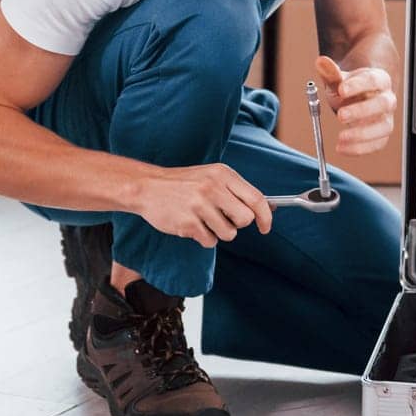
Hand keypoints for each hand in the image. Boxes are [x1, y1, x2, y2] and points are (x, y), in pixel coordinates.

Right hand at [135, 162, 272, 247]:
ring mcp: (200, 205)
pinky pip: (209, 241)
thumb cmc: (183, 183)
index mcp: (222, 174)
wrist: (147, 187)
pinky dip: (203, 238)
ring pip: (229, 234)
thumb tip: (268, 207)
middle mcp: (213, 187)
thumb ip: (236, 191)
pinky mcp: (188, 223)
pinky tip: (192, 224)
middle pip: (245, 219)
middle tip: (223, 218)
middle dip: (237, 224)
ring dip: (219, 232)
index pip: (256, 198)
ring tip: (204, 220)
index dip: (265, 216)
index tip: (265, 227)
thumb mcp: (211, 177)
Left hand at [315, 55, 395, 155]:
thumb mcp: (338, 79)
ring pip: (384, 127)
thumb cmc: (349, 89)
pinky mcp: (382, 135)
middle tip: (340, 116)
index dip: (358, 85)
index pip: (374, 80)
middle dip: (362, 111)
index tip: (341, 89)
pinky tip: (342, 148)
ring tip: (341, 137)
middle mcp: (387, 99)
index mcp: (379, 80)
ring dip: (362, 134)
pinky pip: (377, 144)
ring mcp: (387, 118)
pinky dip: (360, 148)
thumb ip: (331, 72)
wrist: (357, 99)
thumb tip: (321, 61)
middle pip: (382, 104)